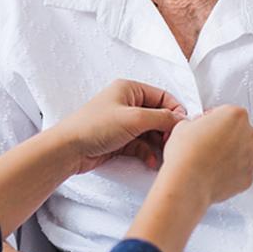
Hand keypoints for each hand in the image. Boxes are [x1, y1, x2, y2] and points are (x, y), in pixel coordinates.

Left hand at [51, 79, 186, 173]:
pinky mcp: (120, 140)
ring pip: (150, 133)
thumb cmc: (95, 126)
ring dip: (158, 145)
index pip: (162, 97)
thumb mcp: (134, 119)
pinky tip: (151, 162)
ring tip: (164, 156)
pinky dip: (148, 153)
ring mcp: (123, 123)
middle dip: (166, 131)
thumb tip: (182, 119)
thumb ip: (162, 118)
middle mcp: (127, 104)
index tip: (183, 127)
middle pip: (158, 116)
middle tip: (173, 144)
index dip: (175, 112)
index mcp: (130, 89)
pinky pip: (141, 145)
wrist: (69, 149)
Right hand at [158, 105, 252, 205]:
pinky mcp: (249, 177)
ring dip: (231, 153)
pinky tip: (215, 172)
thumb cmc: (186, 153)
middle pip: (240, 131)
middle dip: (227, 136)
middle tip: (208, 143)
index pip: (227, 112)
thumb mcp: (185, 124)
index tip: (207, 126)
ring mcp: (251, 157)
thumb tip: (199, 128)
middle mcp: (249, 134)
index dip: (214, 119)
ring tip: (211, 159)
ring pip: (243, 151)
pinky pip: (242, 171)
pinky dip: (232, 171)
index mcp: (236, 115)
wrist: (188, 182)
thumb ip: (199, 122)